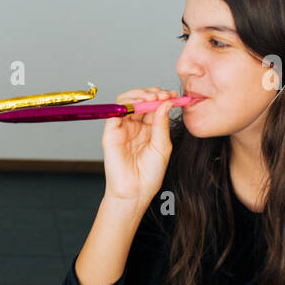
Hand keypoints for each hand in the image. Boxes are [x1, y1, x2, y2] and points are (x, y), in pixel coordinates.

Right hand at [101, 87, 178, 205]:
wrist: (135, 191)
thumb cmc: (149, 174)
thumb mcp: (162, 146)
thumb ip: (162, 124)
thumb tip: (165, 103)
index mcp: (149, 128)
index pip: (154, 105)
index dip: (163, 97)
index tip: (174, 96)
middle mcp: (135, 125)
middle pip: (140, 99)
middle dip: (152, 93)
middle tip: (163, 95)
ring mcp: (122, 128)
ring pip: (126, 101)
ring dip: (139, 94)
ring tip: (152, 97)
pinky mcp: (111, 132)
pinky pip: (115, 112)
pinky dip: (126, 104)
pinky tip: (139, 105)